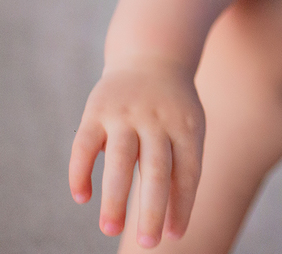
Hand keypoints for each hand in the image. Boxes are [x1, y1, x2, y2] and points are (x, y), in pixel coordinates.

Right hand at [69, 59, 204, 247]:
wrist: (153, 57)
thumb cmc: (174, 107)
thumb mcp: (189, 127)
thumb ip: (182, 165)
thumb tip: (171, 216)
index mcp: (187, 127)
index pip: (188, 172)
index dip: (182, 205)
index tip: (175, 236)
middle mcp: (157, 120)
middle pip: (157, 170)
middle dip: (152, 209)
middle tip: (148, 242)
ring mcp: (125, 114)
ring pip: (120, 161)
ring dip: (115, 198)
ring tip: (110, 230)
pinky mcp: (96, 111)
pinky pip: (84, 146)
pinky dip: (81, 173)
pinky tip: (82, 197)